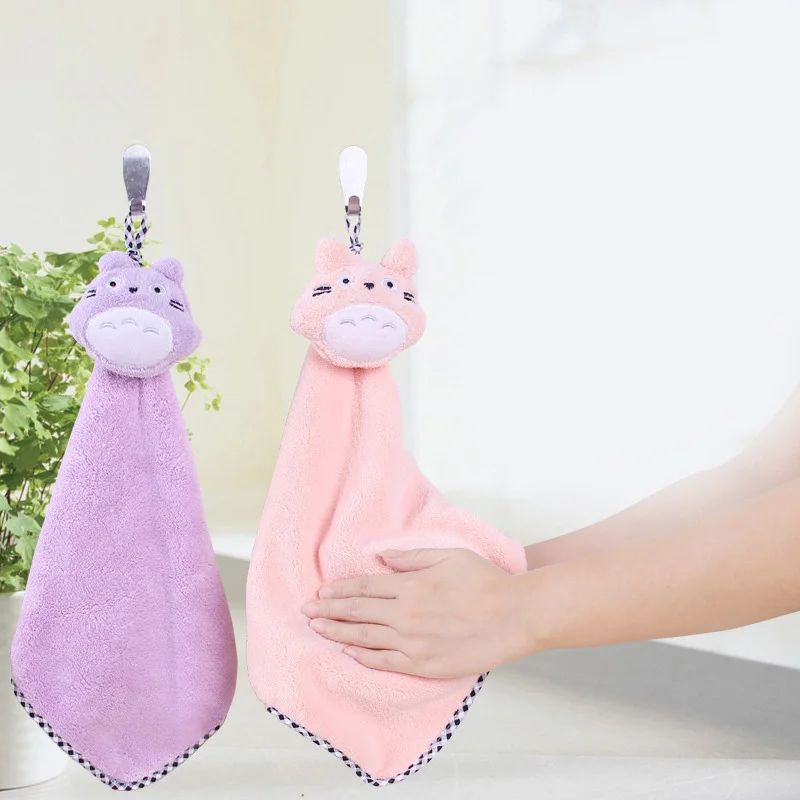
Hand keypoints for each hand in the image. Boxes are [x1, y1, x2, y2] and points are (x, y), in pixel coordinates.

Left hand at [300, 548, 530, 678]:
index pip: (365, 588)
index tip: (320, 594)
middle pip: (358, 613)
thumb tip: (382, 556)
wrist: (515, 616)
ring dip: (338, 634)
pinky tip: (349, 654)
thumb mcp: (448, 556)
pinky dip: (364, 658)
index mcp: (410, 586)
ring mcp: (414, 643)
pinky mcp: (425, 665)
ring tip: (318, 631)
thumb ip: (412, 558)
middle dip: (328, 612)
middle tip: (305, 613)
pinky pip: (386, 662)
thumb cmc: (485, 582)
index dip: (340, 591)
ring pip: (365, 638)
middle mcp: (406, 614)